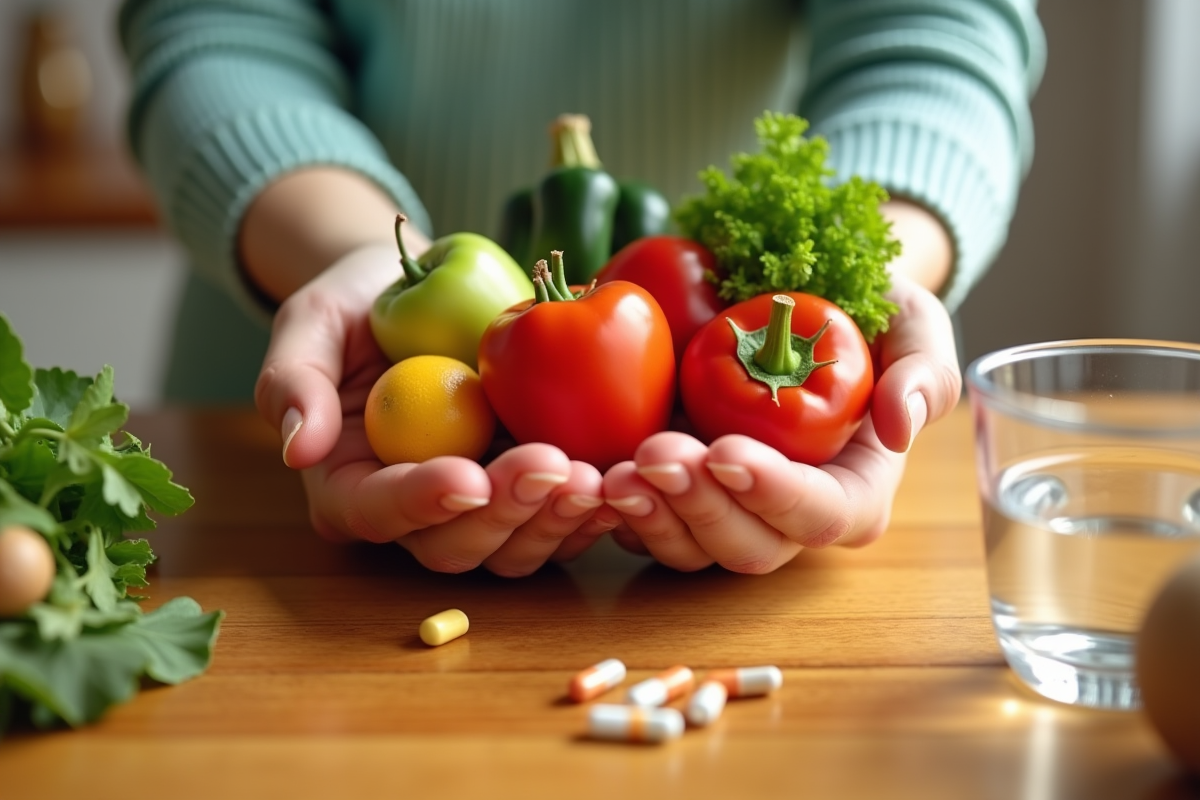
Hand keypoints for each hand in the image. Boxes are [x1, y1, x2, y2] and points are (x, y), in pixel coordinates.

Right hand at [253, 243, 614, 576]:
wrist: (420, 291)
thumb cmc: (355, 306)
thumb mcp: (309, 323)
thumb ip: (293, 380)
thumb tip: (298, 450)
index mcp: (351, 486)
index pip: (377, 512)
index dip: (422, 503)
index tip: (467, 476)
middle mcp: (415, 512)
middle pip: (454, 545)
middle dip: (507, 514)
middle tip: (553, 466)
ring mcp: (477, 507)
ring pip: (514, 546)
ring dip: (557, 520)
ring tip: (597, 478)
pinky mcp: (526, 489)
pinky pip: (560, 518)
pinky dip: (593, 507)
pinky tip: (625, 477)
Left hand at [600, 274, 961, 572]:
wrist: (800, 298)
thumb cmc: (870, 316)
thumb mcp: (914, 327)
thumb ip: (925, 372)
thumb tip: (903, 426)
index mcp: (850, 491)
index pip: (821, 514)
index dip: (775, 494)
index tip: (729, 450)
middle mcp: (784, 514)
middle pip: (746, 544)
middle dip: (698, 507)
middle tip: (654, 456)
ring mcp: (725, 508)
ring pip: (687, 545)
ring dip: (649, 516)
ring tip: (611, 475)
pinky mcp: (676, 492)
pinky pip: (643, 522)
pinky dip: (611, 507)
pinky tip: (585, 474)